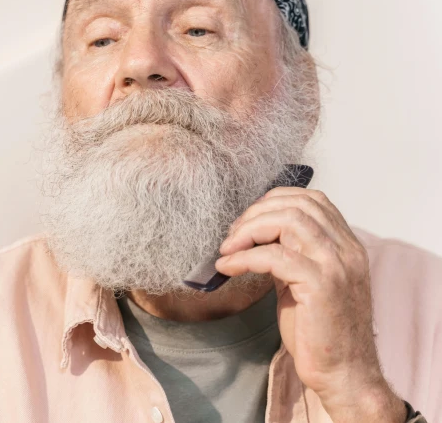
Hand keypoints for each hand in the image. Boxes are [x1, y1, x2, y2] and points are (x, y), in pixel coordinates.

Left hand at [215, 187, 405, 421]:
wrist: (343, 374)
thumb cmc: (319, 332)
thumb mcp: (304, 282)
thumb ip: (290, 254)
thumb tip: (254, 235)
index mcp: (346, 245)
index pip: (311, 199)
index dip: (272, 201)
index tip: (246, 221)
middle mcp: (347, 249)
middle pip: (296, 204)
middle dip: (255, 214)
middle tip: (231, 236)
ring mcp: (337, 265)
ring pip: (288, 221)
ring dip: (248, 230)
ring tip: (227, 249)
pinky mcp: (321, 285)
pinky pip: (274, 256)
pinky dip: (244, 258)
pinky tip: (228, 268)